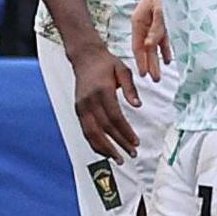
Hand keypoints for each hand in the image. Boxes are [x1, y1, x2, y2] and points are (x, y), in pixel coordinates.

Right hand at [71, 41, 141, 161]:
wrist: (85, 57)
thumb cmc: (105, 63)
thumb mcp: (123, 70)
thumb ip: (130, 88)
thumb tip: (138, 105)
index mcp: (102, 90)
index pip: (114, 117)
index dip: (125, 132)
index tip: (135, 142)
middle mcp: (89, 100)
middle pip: (104, 128)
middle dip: (118, 143)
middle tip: (130, 154)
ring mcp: (82, 106)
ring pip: (92, 133)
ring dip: (105, 148)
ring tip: (118, 158)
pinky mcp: (78, 109)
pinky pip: (86, 130)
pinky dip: (94, 143)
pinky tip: (104, 151)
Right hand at [131, 0, 171, 80]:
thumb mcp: (160, 9)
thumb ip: (156, 28)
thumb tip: (150, 46)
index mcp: (139, 20)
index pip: (138, 45)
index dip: (141, 60)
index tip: (144, 74)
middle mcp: (145, 23)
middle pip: (146, 47)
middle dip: (150, 63)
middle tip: (155, 80)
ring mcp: (155, 22)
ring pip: (155, 44)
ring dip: (158, 59)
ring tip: (160, 74)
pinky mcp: (165, 20)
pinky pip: (164, 38)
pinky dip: (166, 48)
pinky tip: (169, 59)